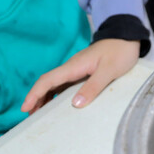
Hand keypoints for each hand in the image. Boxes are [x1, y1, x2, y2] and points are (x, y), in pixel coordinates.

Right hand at [21, 39, 140, 113]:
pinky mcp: (84, 72)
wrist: (127, 37)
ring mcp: (77, 69)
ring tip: (41, 113)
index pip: (47, 80)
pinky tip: (59, 104)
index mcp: (74, 66)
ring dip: (46, 97)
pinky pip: (66, 85)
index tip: (25, 108)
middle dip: (36, 99)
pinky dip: (58, 95)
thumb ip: (93, 86)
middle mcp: (72, 67)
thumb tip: (76, 104)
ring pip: (55, 85)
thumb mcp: (109, 70)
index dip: (34, 94)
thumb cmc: (120, 51)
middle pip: (47, 83)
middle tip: (31, 116)